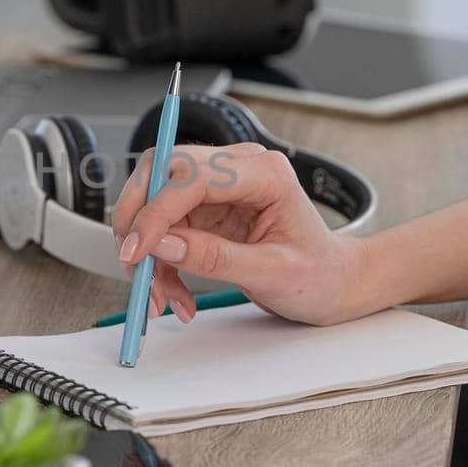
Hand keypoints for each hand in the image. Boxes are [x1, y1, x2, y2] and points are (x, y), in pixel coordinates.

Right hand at [108, 143, 368, 325]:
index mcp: (264, 173)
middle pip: (161, 172)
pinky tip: (174, 293)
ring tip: (162, 297)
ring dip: (145, 252)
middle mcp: (237, 168)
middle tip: (134, 269)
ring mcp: (218, 187)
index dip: (156, 211)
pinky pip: (160, 228)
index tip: (137, 252)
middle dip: (138, 222)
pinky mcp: (203, 209)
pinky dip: (157, 263)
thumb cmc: (318, 275)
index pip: (191, 175)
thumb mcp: (271, 274)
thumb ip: (215, 258)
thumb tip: (162, 245)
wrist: (333, 284)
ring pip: (152, 202)